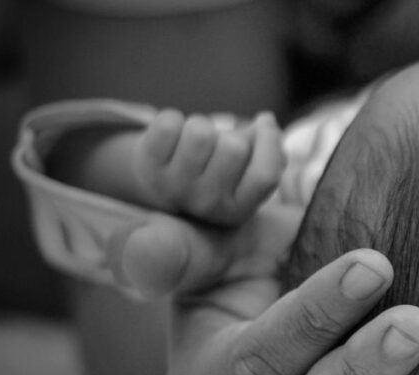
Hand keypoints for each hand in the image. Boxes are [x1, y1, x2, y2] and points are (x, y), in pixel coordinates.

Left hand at [131, 109, 284, 225]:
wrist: (160, 185)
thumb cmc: (214, 173)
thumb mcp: (246, 176)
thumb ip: (268, 154)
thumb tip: (266, 123)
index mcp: (237, 210)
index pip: (266, 174)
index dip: (269, 141)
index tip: (263, 126)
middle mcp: (207, 204)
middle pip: (235, 147)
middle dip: (231, 133)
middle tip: (220, 144)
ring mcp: (175, 186)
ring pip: (201, 131)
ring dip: (201, 125)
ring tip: (195, 142)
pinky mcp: (149, 164)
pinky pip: (170, 122)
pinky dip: (173, 119)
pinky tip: (173, 138)